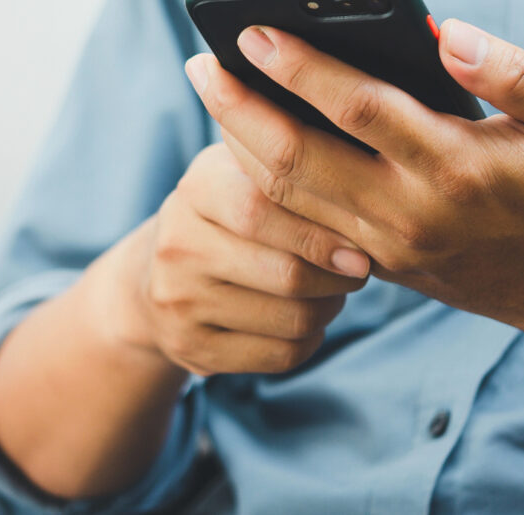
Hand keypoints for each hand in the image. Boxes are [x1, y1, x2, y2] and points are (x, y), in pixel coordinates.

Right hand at [117, 143, 368, 375]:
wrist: (157, 274)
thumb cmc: (227, 212)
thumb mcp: (243, 172)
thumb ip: (293, 168)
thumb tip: (366, 181)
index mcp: (198, 189)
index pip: (262, 211)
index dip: (320, 234)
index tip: (361, 248)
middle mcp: (178, 245)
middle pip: (285, 274)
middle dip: (338, 278)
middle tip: (359, 270)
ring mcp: (179, 301)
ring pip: (292, 320)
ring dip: (330, 308)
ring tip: (335, 290)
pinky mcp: (191, 348)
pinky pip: (280, 355)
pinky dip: (310, 339)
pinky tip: (309, 319)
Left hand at [184, 19, 523, 358]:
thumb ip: (514, 71)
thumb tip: (444, 32)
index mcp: (456, 165)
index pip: (358, 107)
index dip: (300, 66)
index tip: (253, 30)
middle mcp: (409, 213)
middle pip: (298, 158)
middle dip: (240, 106)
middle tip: (200, 61)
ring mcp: (385, 249)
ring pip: (287, 198)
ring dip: (239, 144)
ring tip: (212, 93)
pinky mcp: (375, 267)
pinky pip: (299, 225)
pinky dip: (263, 183)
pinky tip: (243, 142)